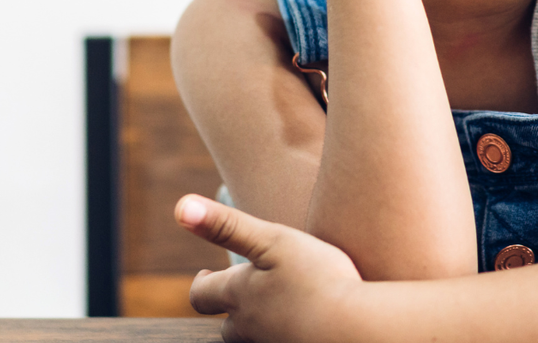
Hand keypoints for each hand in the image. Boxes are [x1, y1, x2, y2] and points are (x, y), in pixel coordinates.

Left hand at [178, 194, 364, 342]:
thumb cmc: (316, 278)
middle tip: (242, 296)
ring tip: (278, 309)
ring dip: (262, 324)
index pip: (201, 296)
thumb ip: (225, 224)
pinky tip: (306, 323)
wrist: (357, 329)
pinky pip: (285, 340)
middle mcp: (252, 328)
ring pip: (257, 338)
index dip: (202, 285)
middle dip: (231, 312)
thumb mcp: (272, 239)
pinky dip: (288, 332)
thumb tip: (179, 208)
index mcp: (240, 296)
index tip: (206, 275)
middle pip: (228, 328)